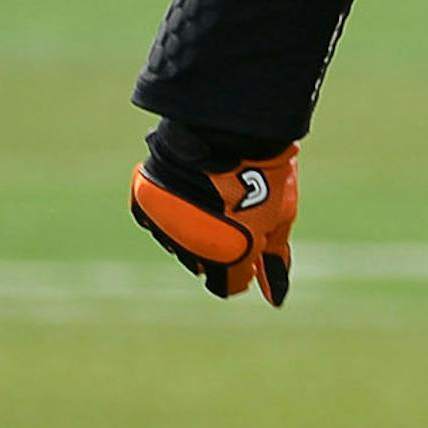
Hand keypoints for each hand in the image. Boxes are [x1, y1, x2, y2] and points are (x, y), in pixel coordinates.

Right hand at [130, 126, 298, 305]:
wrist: (230, 129)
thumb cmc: (265, 175)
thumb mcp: (280, 219)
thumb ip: (273, 260)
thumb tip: (275, 299)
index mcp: (229, 258)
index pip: (230, 286)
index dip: (244, 269)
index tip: (249, 247)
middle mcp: (193, 249)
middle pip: (203, 265)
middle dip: (218, 248)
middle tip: (233, 212)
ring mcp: (167, 225)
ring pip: (178, 242)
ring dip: (192, 228)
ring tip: (213, 195)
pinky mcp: (147, 200)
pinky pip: (154, 218)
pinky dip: (168, 209)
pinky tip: (188, 190)